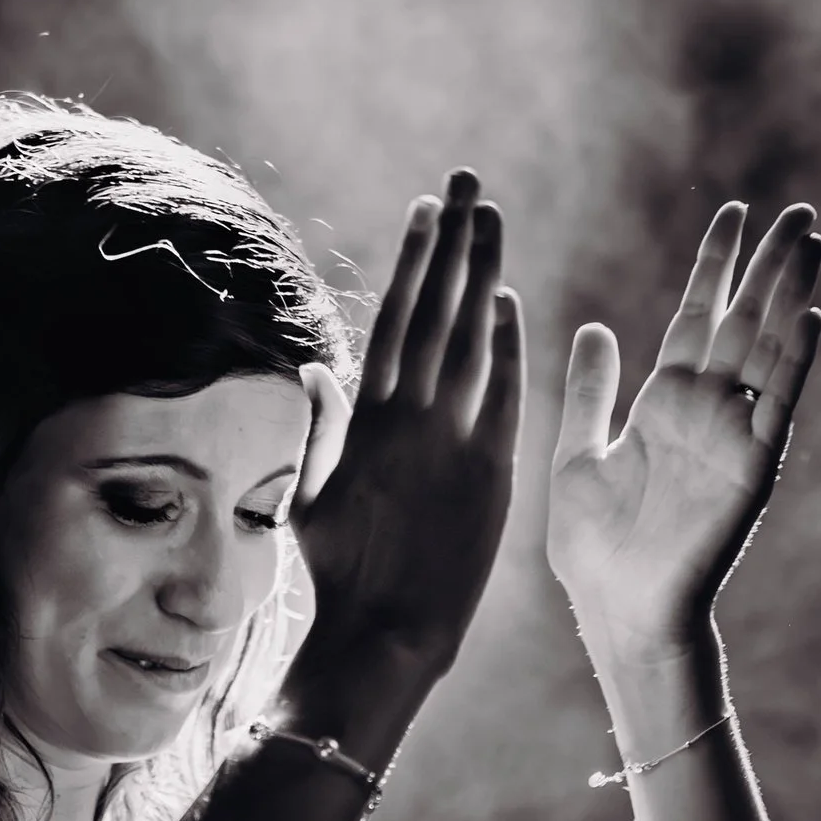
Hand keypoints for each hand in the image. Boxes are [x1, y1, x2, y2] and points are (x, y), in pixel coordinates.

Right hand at [288, 169, 521, 725]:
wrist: (386, 636)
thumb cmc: (340, 576)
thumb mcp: (308, 498)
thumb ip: (320, 427)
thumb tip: (316, 366)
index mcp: (365, 422)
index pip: (394, 319)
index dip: (412, 260)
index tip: (424, 210)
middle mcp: (411, 420)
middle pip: (437, 311)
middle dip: (452, 243)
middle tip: (467, 184)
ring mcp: (454, 443)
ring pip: (474, 339)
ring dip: (484, 273)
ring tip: (493, 218)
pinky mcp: (492, 474)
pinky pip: (506, 396)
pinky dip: (511, 347)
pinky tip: (511, 301)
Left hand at [548, 202, 820, 668]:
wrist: (616, 610)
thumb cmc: (596, 548)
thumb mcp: (576, 454)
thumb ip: (590, 392)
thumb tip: (594, 327)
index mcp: (664, 403)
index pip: (695, 316)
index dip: (715, 267)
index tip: (733, 214)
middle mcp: (705, 411)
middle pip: (742, 321)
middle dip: (768, 265)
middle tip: (796, 209)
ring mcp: (732, 436)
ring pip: (767, 351)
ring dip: (790, 297)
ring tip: (811, 242)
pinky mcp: (750, 469)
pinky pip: (777, 407)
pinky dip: (795, 364)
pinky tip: (810, 317)